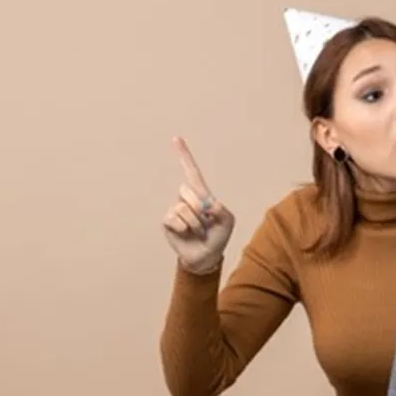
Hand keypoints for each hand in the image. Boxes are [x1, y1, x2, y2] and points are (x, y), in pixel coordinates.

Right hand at [162, 137, 234, 273]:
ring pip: (184, 208)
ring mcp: (176, 210)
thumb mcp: (227, 222)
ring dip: (195, 223)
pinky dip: (185, 229)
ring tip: (199, 231)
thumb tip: (206, 204)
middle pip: (188, 191)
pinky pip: (175, 219)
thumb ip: (221, 210)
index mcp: (202, 194)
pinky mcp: (167, 221)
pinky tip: (187, 234)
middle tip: (206, 222)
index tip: (176, 138)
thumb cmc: (217, 237)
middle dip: (201, 208)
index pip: (192, 172)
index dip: (184, 155)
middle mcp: (186, 199)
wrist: (206, 256)